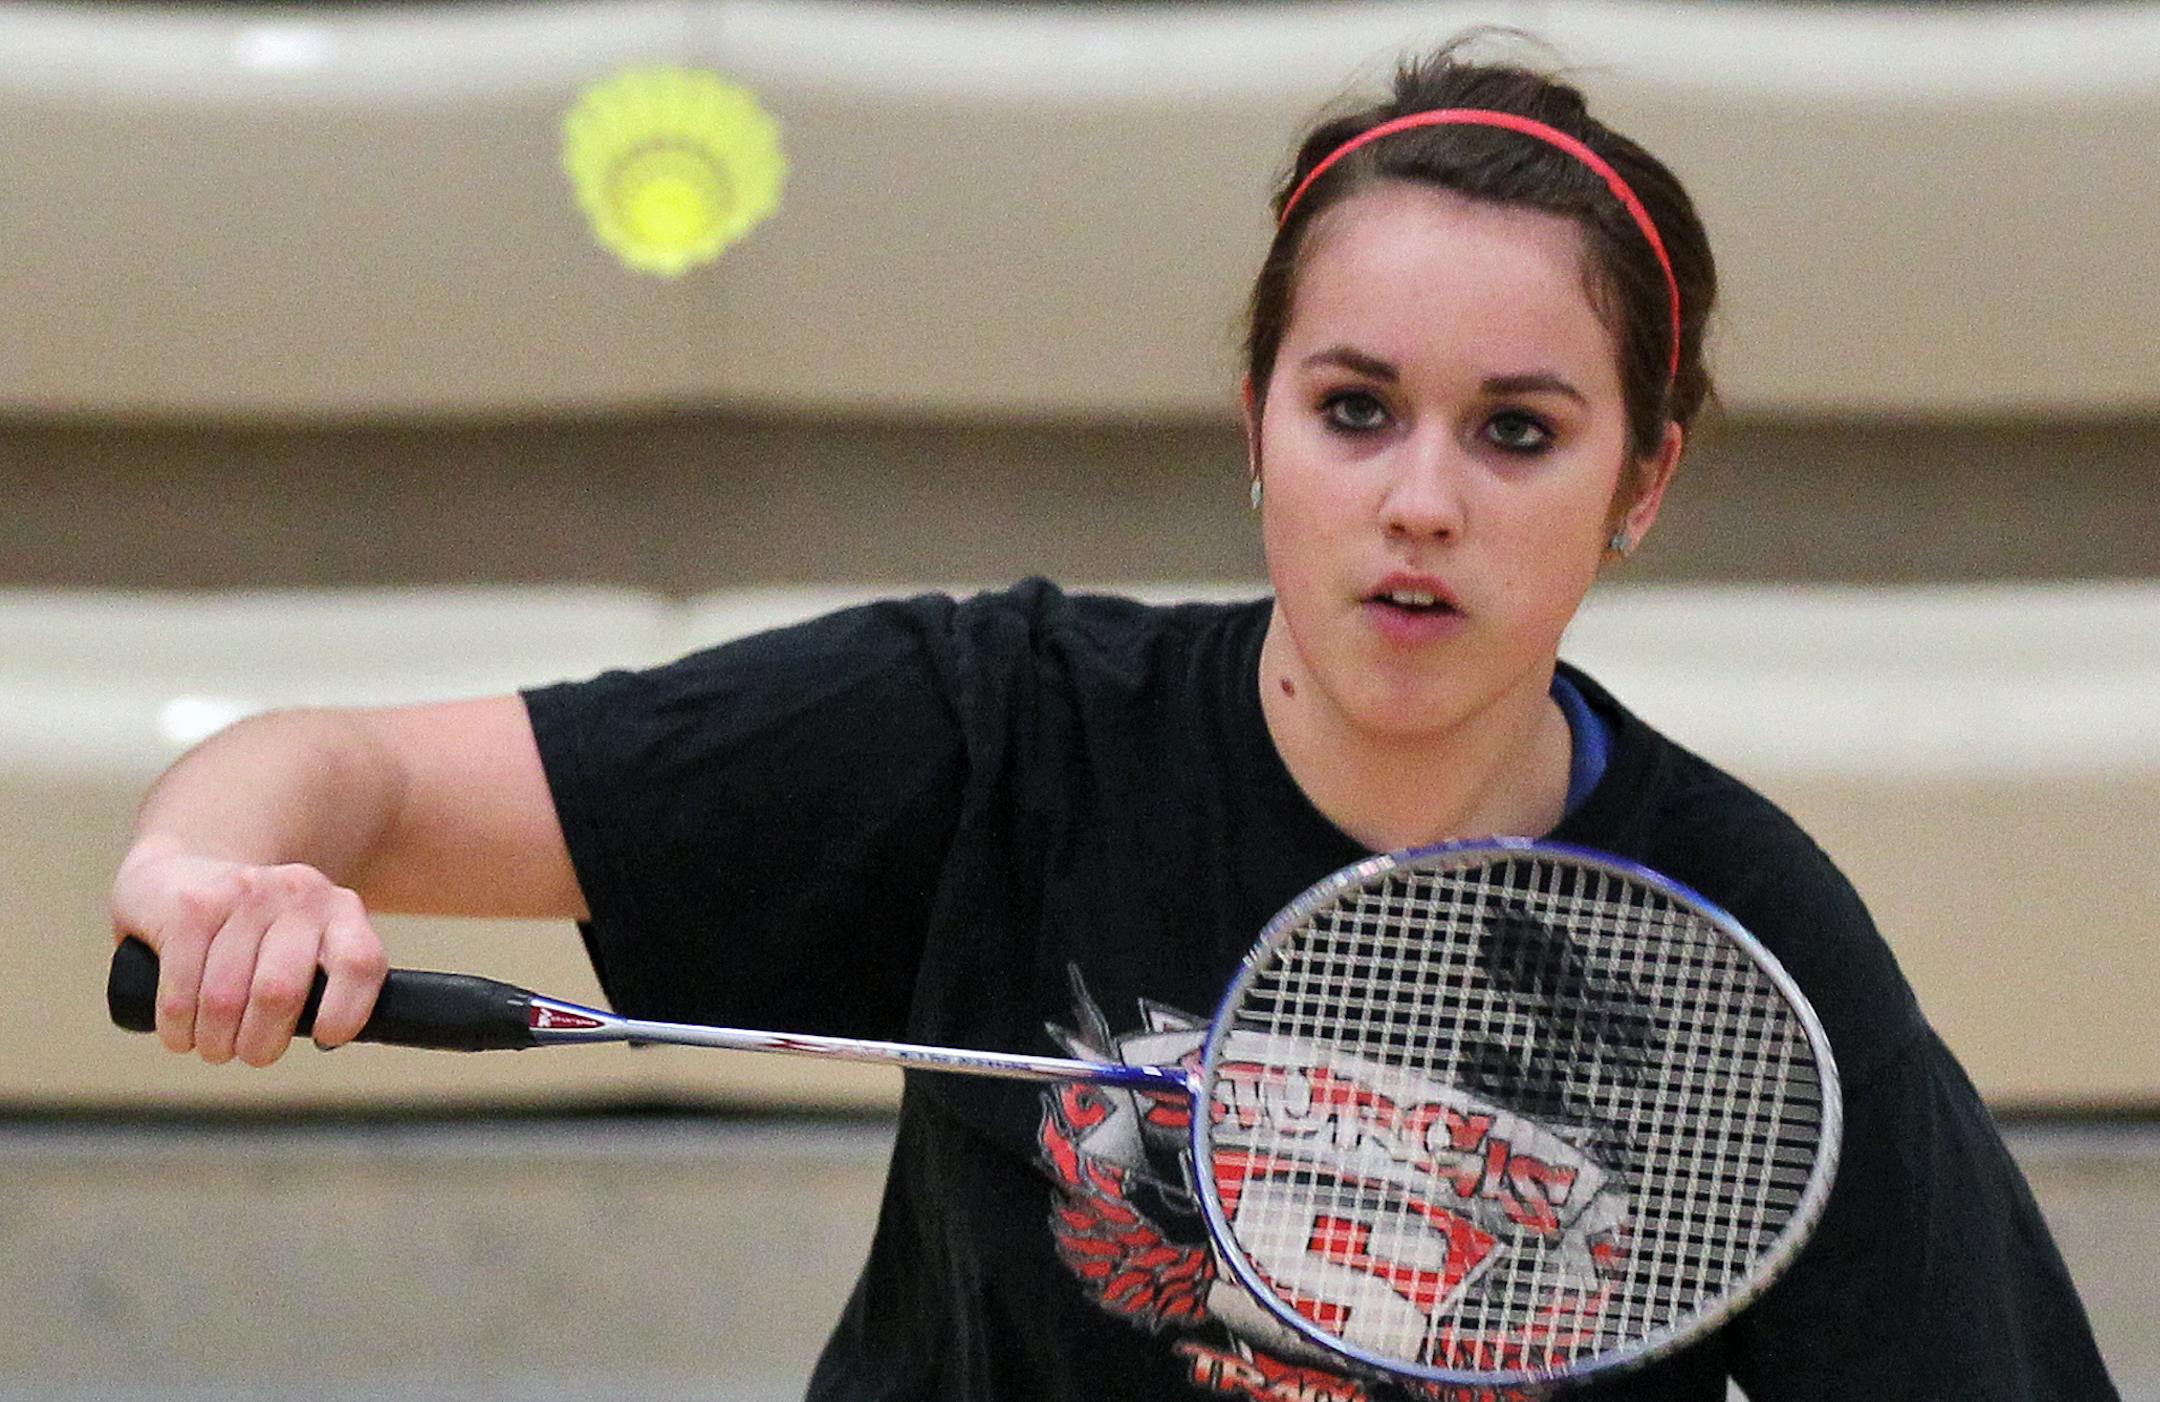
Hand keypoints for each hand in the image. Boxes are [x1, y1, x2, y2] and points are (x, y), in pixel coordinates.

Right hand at [109, 836, 387, 1065]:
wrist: (185, 873)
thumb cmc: (259, 936)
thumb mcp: (309, 946)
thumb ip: (329, 984)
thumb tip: (328, 1041)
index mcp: (341, 910)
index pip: (359, 963)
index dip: (345, 1013)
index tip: (324, 1038)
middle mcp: (299, 893)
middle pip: (280, 992)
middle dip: (260, 1044)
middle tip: (251, 1054)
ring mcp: (244, 893)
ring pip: (224, 1000)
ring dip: (215, 1042)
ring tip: (215, 1046)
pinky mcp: (191, 906)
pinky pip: (180, 994)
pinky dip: (178, 1029)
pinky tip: (181, 1032)